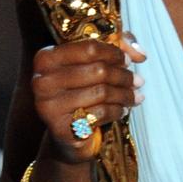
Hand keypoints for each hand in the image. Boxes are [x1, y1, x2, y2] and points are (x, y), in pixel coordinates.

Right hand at [31, 32, 146, 161]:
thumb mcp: (96, 62)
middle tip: (138, 81)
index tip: (128, 61)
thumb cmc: (82, 91)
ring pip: (102, 92)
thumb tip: (140, 55)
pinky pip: (100, 113)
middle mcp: (42, 81)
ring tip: (135, 96)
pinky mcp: (61, 129)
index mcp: (46, 58)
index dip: (115, 53)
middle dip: (124, 76)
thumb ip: (118, 46)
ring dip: (125, 95)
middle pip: (98, 70)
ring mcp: (48, 106)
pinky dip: (117, 111)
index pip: (89, 48)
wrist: (67, 135)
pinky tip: (122, 110)